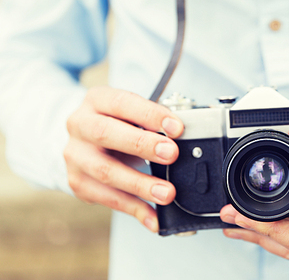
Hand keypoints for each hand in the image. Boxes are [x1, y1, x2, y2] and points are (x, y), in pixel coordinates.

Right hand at [64, 86, 183, 231]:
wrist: (85, 139)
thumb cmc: (118, 123)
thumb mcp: (132, 113)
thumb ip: (152, 123)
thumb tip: (182, 138)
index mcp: (97, 100)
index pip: (122, 103)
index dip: (150, 114)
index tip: (177, 127)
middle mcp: (80, 125)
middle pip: (106, 134)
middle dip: (142, 145)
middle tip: (171, 154)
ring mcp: (75, 156)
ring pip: (105, 171)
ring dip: (140, 184)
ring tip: (167, 193)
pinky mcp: (78, 182)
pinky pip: (107, 199)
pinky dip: (134, 209)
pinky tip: (154, 218)